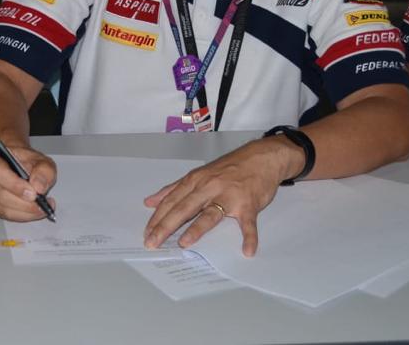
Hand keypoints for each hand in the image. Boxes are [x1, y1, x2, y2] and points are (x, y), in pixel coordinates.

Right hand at [0, 144, 56, 221]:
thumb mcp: (41, 160)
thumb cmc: (26, 160)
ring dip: (25, 212)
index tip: (33, 194)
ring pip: (3, 208)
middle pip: (1, 194)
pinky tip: (32, 211)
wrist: (16, 163)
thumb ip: (44, 171)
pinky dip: (21, 216)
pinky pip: (4, 215)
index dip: (15, 185)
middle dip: (24, 204)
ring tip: (41, 209)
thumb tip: (39, 187)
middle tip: (42, 205)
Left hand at [143, 138, 297, 256]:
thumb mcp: (198, 174)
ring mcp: (229, 196)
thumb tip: (150, 202)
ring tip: (184, 244)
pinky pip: (248, 223)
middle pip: (184, 208)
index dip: (157, 218)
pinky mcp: (249, 204)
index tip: (147, 233)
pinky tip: (247, 251)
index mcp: (195, 181)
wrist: (262, 158)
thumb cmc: (229, 168)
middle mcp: (209, 187)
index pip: (171, 201)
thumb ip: (174, 189)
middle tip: (153, 242)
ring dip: (197, 229)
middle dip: (166, 226)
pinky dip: (249, 237)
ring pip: (210, 214)